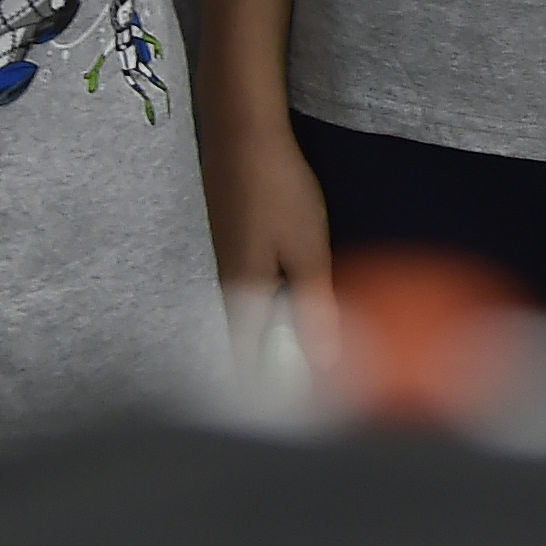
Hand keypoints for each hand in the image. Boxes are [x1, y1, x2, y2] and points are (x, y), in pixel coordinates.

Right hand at [204, 114, 339, 370]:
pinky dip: (267, 304)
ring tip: (299, 354)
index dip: (260, 386)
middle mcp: (224, 281)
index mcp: (240, 290)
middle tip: (300, 387)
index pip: (243, 356)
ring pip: (244, 311)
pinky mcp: (231, 239)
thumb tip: (321, 358)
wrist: (245, 135)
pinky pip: (247, 287)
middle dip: (266, 365)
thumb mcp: (306, 250)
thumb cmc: (278, 190)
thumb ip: (313, 304)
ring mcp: (224, 258)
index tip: (285, 411)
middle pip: (242, 337)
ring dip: (267, 334)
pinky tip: (290, 302)